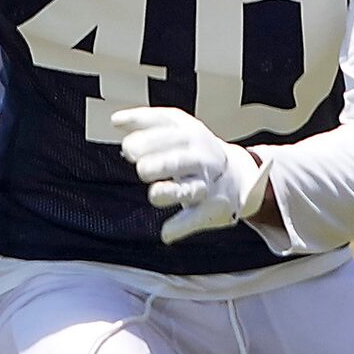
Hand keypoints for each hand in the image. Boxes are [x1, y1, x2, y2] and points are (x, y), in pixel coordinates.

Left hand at [109, 106, 267, 243]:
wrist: (238, 173)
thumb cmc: (195, 148)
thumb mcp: (178, 125)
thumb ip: (145, 120)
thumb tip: (115, 119)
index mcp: (190, 136)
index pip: (170, 135)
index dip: (147, 140)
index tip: (128, 147)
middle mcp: (200, 159)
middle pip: (180, 161)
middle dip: (160, 164)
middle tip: (141, 167)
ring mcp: (206, 184)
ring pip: (189, 189)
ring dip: (170, 192)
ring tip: (154, 194)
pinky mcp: (211, 208)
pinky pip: (197, 217)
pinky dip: (182, 226)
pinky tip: (166, 234)